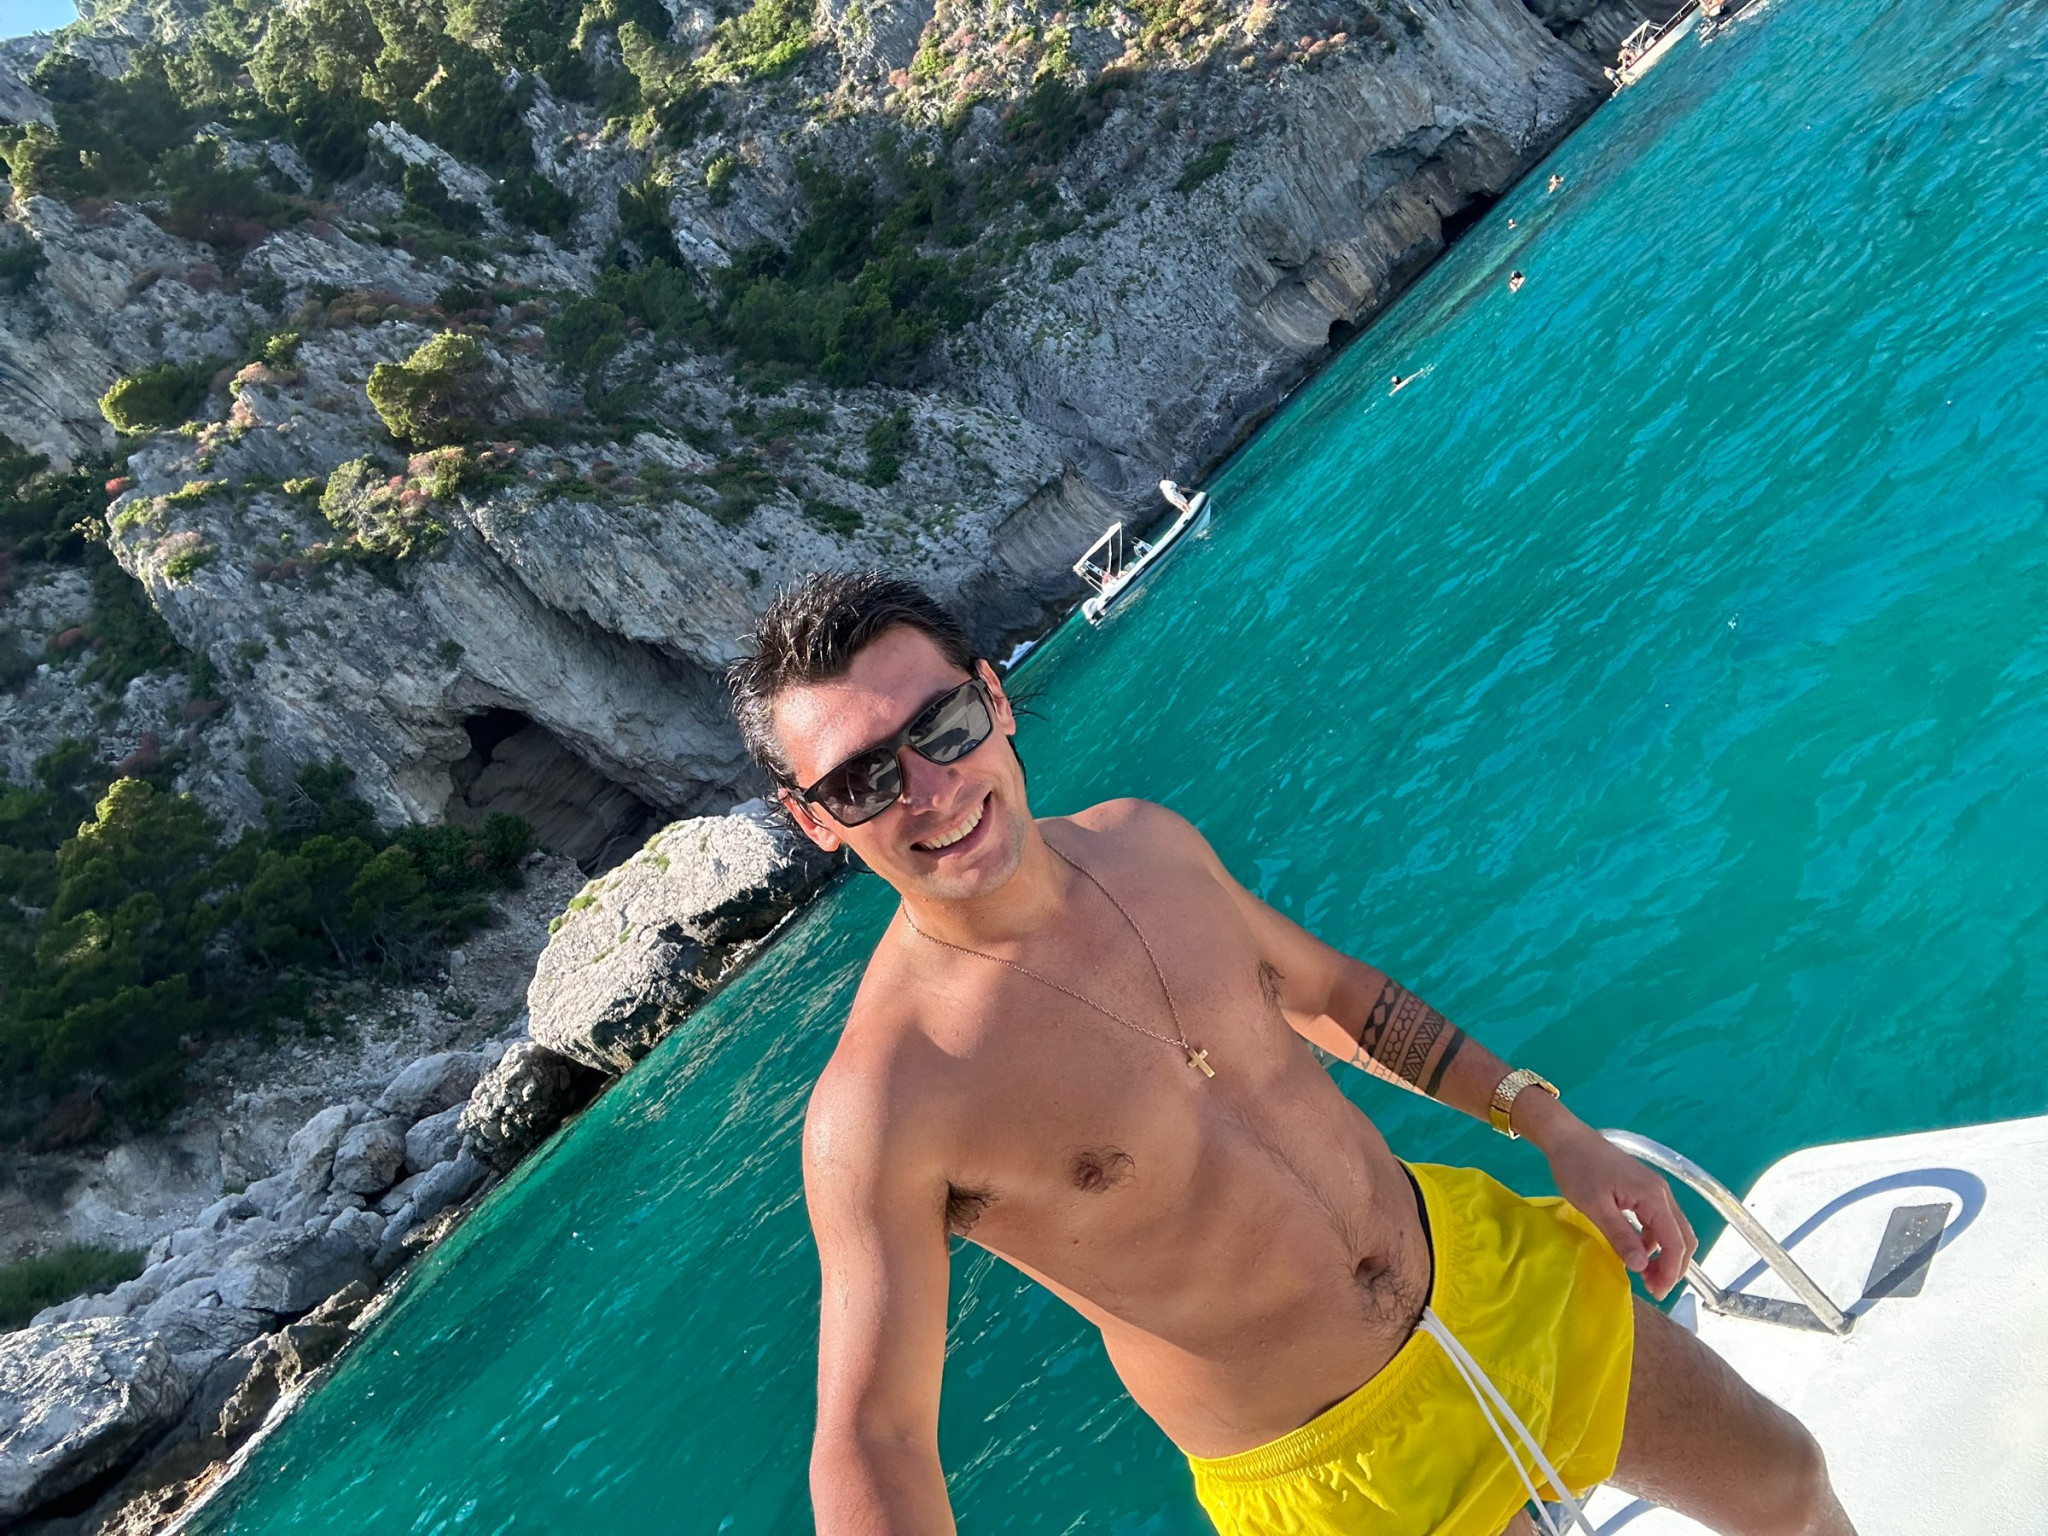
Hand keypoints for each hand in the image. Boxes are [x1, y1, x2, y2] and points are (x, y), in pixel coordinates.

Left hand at [1517, 1096, 1697, 1298]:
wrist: (1567, 1138)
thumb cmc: (1578, 1169)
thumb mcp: (1595, 1207)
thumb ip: (1620, 1236)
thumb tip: (1641, 1266)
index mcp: (1653, 1197)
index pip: (1675, 1242)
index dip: (1670, 1271)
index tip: (1656, 1293)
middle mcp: (1661, 1193)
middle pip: (1683, 1238)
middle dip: (1673, 1266)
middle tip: (1653, 1289)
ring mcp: (1654, 1190)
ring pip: (1673, 1230)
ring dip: (1665, 1255)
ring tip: (1644, 1274)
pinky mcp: (1643, 1190)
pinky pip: (1658, 1221)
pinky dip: (1654, 1241)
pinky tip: (1635, 1250)